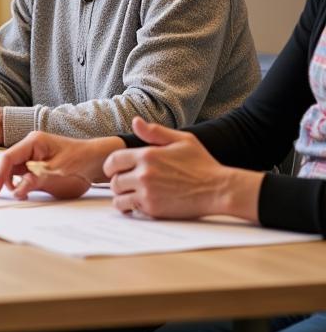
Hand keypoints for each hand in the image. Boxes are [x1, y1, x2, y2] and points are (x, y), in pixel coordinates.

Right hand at [0, 131, 117, 200]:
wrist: (97, 161)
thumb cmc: (80, 161)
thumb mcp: (58, 172)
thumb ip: (35, 180)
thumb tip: (16, 190)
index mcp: (33, 142)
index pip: (8, 157)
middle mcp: (29, 147)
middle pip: (5, 162)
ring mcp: (32, 156)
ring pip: (10, 168)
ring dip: (3, 180)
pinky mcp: (36, 166)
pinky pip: (20, 174)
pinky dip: (14, 182)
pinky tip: (12, 191)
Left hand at [102, 117, 258, 219]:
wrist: (219, 190)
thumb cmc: (202, 164)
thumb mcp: (182, 140)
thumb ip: (155, 132)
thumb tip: (135, 121)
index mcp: (147, 155)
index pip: (113, 160)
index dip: (112, 165)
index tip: (116, 169)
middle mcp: (144, 174)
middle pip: (114, 180)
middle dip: (118, 180)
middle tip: (126, 182)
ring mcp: (148, 193)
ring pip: (118, 196)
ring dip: (122, 195)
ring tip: (131, 194)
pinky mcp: (153, 209)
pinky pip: (130, 208)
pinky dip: (131, 207)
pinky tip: (138, 204)